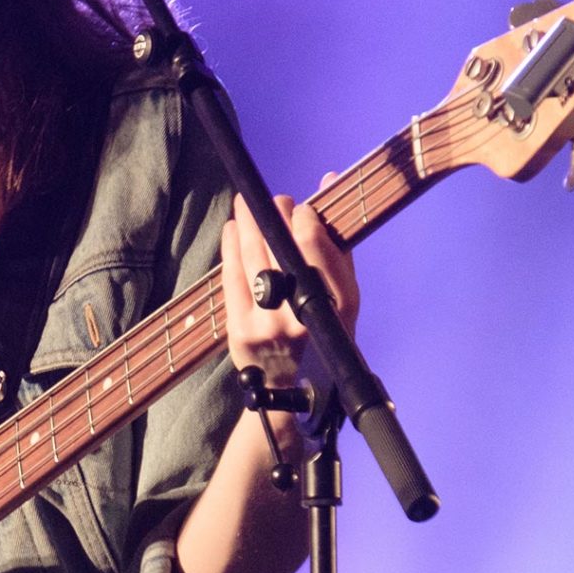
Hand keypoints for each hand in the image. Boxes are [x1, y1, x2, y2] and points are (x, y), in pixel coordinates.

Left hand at [219, 186, 359, 387]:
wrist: (291, 392)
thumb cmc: (321, 333)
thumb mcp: (342, 295)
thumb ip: (336, 239)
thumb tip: (329, 180)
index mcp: (339, 306)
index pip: (317, 249)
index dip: (304, 220)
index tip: (299, 206)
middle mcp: (305, 316)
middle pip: (283, 250)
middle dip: (275, 217)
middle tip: (274, 200)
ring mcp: (270, 325)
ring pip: (254, 260)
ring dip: (249, 224)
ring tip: (246, 204)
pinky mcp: (241, 331)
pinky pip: (232, 279)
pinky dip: (231, 249)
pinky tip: (233, 229)